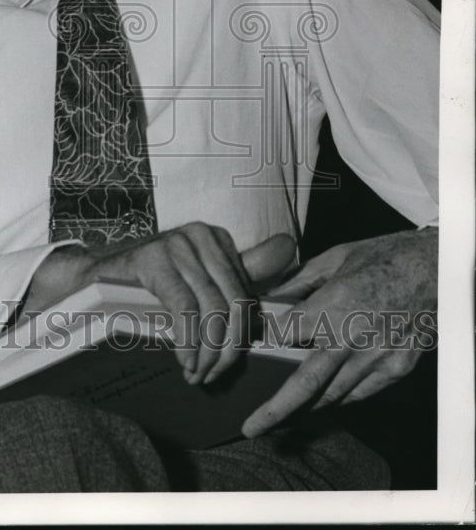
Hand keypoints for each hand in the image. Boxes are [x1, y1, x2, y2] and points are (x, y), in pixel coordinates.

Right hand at [25, 224, 296, 384]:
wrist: (88, 278)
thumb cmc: (143, 284)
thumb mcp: (194, 280)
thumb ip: (238, 270)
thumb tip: (287, 246)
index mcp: (216, 239)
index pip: (246, 295)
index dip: (240, 338)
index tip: (225, 368)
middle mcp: (199, 234)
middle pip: (233, 302)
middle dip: (226, 349)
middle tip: (210, 378)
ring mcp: (175, 243)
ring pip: (211, 309)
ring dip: (206, 352)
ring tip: (195, 375)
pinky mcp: (152, 258)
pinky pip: (184, 309)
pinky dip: (188, 341)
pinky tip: (183, 360)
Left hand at [241, 227, 437, 437]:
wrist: (438, 269)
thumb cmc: (384, 257)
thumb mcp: (335, 257)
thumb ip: (298, 282)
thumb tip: (268, 297)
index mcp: (334, 305)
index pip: (285, 334)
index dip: (264, 339)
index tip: (247, 345)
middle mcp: (353, 338)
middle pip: (307, 383)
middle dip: (276, 409)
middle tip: (251, 428)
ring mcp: (378, 358)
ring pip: (333, 395)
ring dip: (305, 409)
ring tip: (279, 421)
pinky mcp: (397, 369)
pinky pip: (360, 392)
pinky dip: (337, 398)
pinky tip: (321, 402)